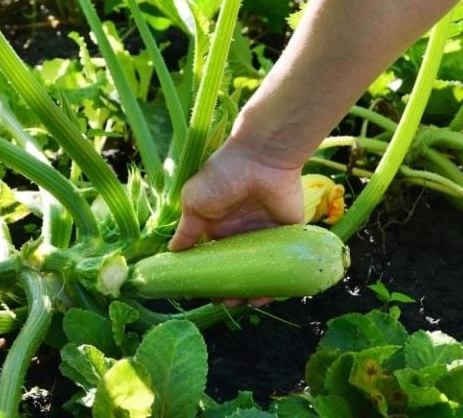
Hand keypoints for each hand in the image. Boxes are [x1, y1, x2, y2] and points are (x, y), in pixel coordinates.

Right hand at [168, 140, 304, 305]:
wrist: (260, 158)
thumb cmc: (222, 177)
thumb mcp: (194, 202)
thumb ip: (186, 229)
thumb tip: (173, 252)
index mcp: (218, 226)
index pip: (213, 258)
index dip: (208, 277)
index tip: (203, 294)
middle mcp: (241, 232)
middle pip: (237, 268)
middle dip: (231, 288)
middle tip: (227, 303)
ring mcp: (265, 234)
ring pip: (260, 270)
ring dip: (253, 289)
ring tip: (246, 303)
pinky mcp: (289, 233)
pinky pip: (285, 262)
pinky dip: (278, 280)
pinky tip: (268, 295)